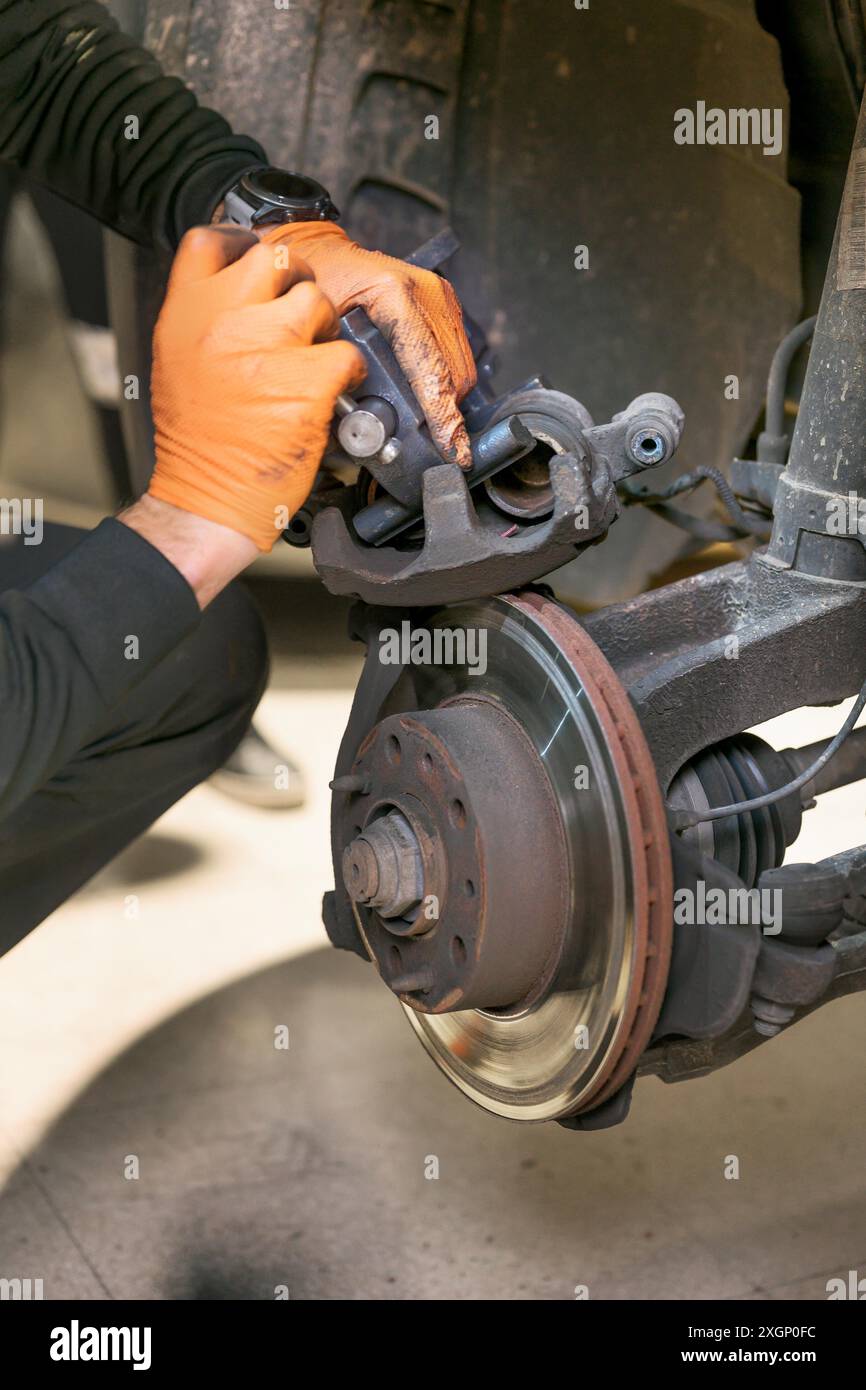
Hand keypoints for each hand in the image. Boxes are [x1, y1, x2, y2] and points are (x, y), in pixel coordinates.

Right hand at [147, 224, 365, 551]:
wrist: (207, 500)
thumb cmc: (197, 442)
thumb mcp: (177, 363)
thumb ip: (205, 318)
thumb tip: (241, 292)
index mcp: (184, 313)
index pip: (211, 241)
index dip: (241, 245)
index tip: (256, 262)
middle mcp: (223, 321)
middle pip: (275, 260)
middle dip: (295, 284)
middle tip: (298, 319)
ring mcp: (267, 349)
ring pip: (317, 301)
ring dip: (324, 328)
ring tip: (311, 361)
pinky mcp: (306, 383)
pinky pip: (345, 354)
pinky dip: (347, 372)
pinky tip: (331, 392)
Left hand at [258, 222, 476, 468]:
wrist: (321, 253)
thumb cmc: (313, 288)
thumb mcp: (317, 332)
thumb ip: (338, 375)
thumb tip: (359, 429)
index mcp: (394, 294)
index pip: (429, 368)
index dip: (442, 415)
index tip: (453, 449)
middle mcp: (425, 291)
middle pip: (452, 374)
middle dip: (443, 413)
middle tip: (428, 443)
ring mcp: (439, 295)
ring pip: (461, 369)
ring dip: (446, 400)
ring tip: (425, 423)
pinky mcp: (445, 303)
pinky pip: (457, 356)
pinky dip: (445, 381)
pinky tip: (426, 396)